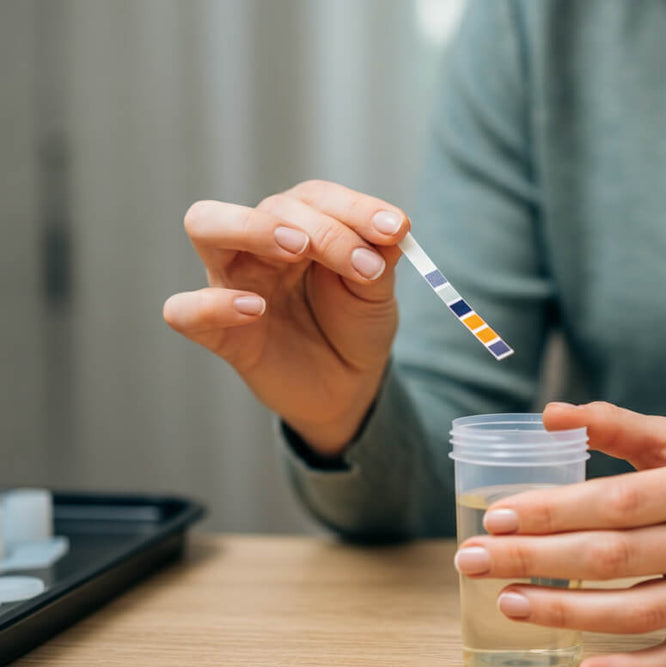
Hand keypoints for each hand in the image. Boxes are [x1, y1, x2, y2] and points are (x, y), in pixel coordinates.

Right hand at [163, 181, 409, 455]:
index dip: (357, 208)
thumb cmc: (354, 326)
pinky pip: (185, 310)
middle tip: (354, 257)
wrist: (348, 385)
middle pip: (266, 205)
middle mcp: (260, 244)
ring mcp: (233, 283)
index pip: (316, 198)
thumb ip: (381, 258)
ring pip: (205, 225)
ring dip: (252, 227)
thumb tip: (394, 227)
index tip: (396, 231)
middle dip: (315, 225)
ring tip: (297, 250)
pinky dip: (211, 304)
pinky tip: (254, 308)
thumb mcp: (376, 292)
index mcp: (301, 226)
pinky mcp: (220, 332)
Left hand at [454, 401, 665, 666]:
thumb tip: (549, 415)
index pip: (619, 502)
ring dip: (567, 615)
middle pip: (617, 559)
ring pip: (639, 614)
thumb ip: (617, 425)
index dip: (554, 512)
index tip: (496, 516)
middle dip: (537, 561)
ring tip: (508, 603)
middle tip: (474, 561)